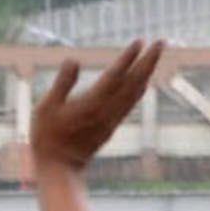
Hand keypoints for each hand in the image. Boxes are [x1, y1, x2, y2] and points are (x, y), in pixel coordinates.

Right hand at [30, 43, 164, 173]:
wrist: (60, 169)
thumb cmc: (47, 138)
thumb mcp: (46, 108)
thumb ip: (62, 83)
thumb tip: (72, 59)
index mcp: (92, 105)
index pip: (115, 76)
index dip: (128, 58)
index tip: (140, 41)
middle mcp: (107, 111)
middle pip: (134, 82)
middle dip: (149, 61)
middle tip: (162, 41)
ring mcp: (112, 119)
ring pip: (136, 92)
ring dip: (148, 71)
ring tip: (156, 53)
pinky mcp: (112, 125)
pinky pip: (131, 102)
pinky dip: (141, 87)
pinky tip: (144, 79)